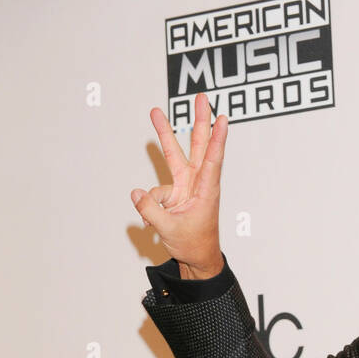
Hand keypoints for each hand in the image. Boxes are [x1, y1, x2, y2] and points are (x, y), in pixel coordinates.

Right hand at [130, 92, 226, 276]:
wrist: (198, 260)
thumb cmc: (194, 245)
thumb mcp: (169, 229)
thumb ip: (150, 210)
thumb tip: (136, 193)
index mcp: (205, 191)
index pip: (212, 160)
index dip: (217, 139)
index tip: (222, 119)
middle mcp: (197, 183)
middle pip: (199, 145)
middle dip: (200, 120)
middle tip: (202, 97)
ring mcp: (186, 186)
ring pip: (175, 155)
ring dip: (165, 134)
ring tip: (155, 112)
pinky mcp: (175, 193)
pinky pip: (156, 192)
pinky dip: (150, 206)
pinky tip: (150, 222)